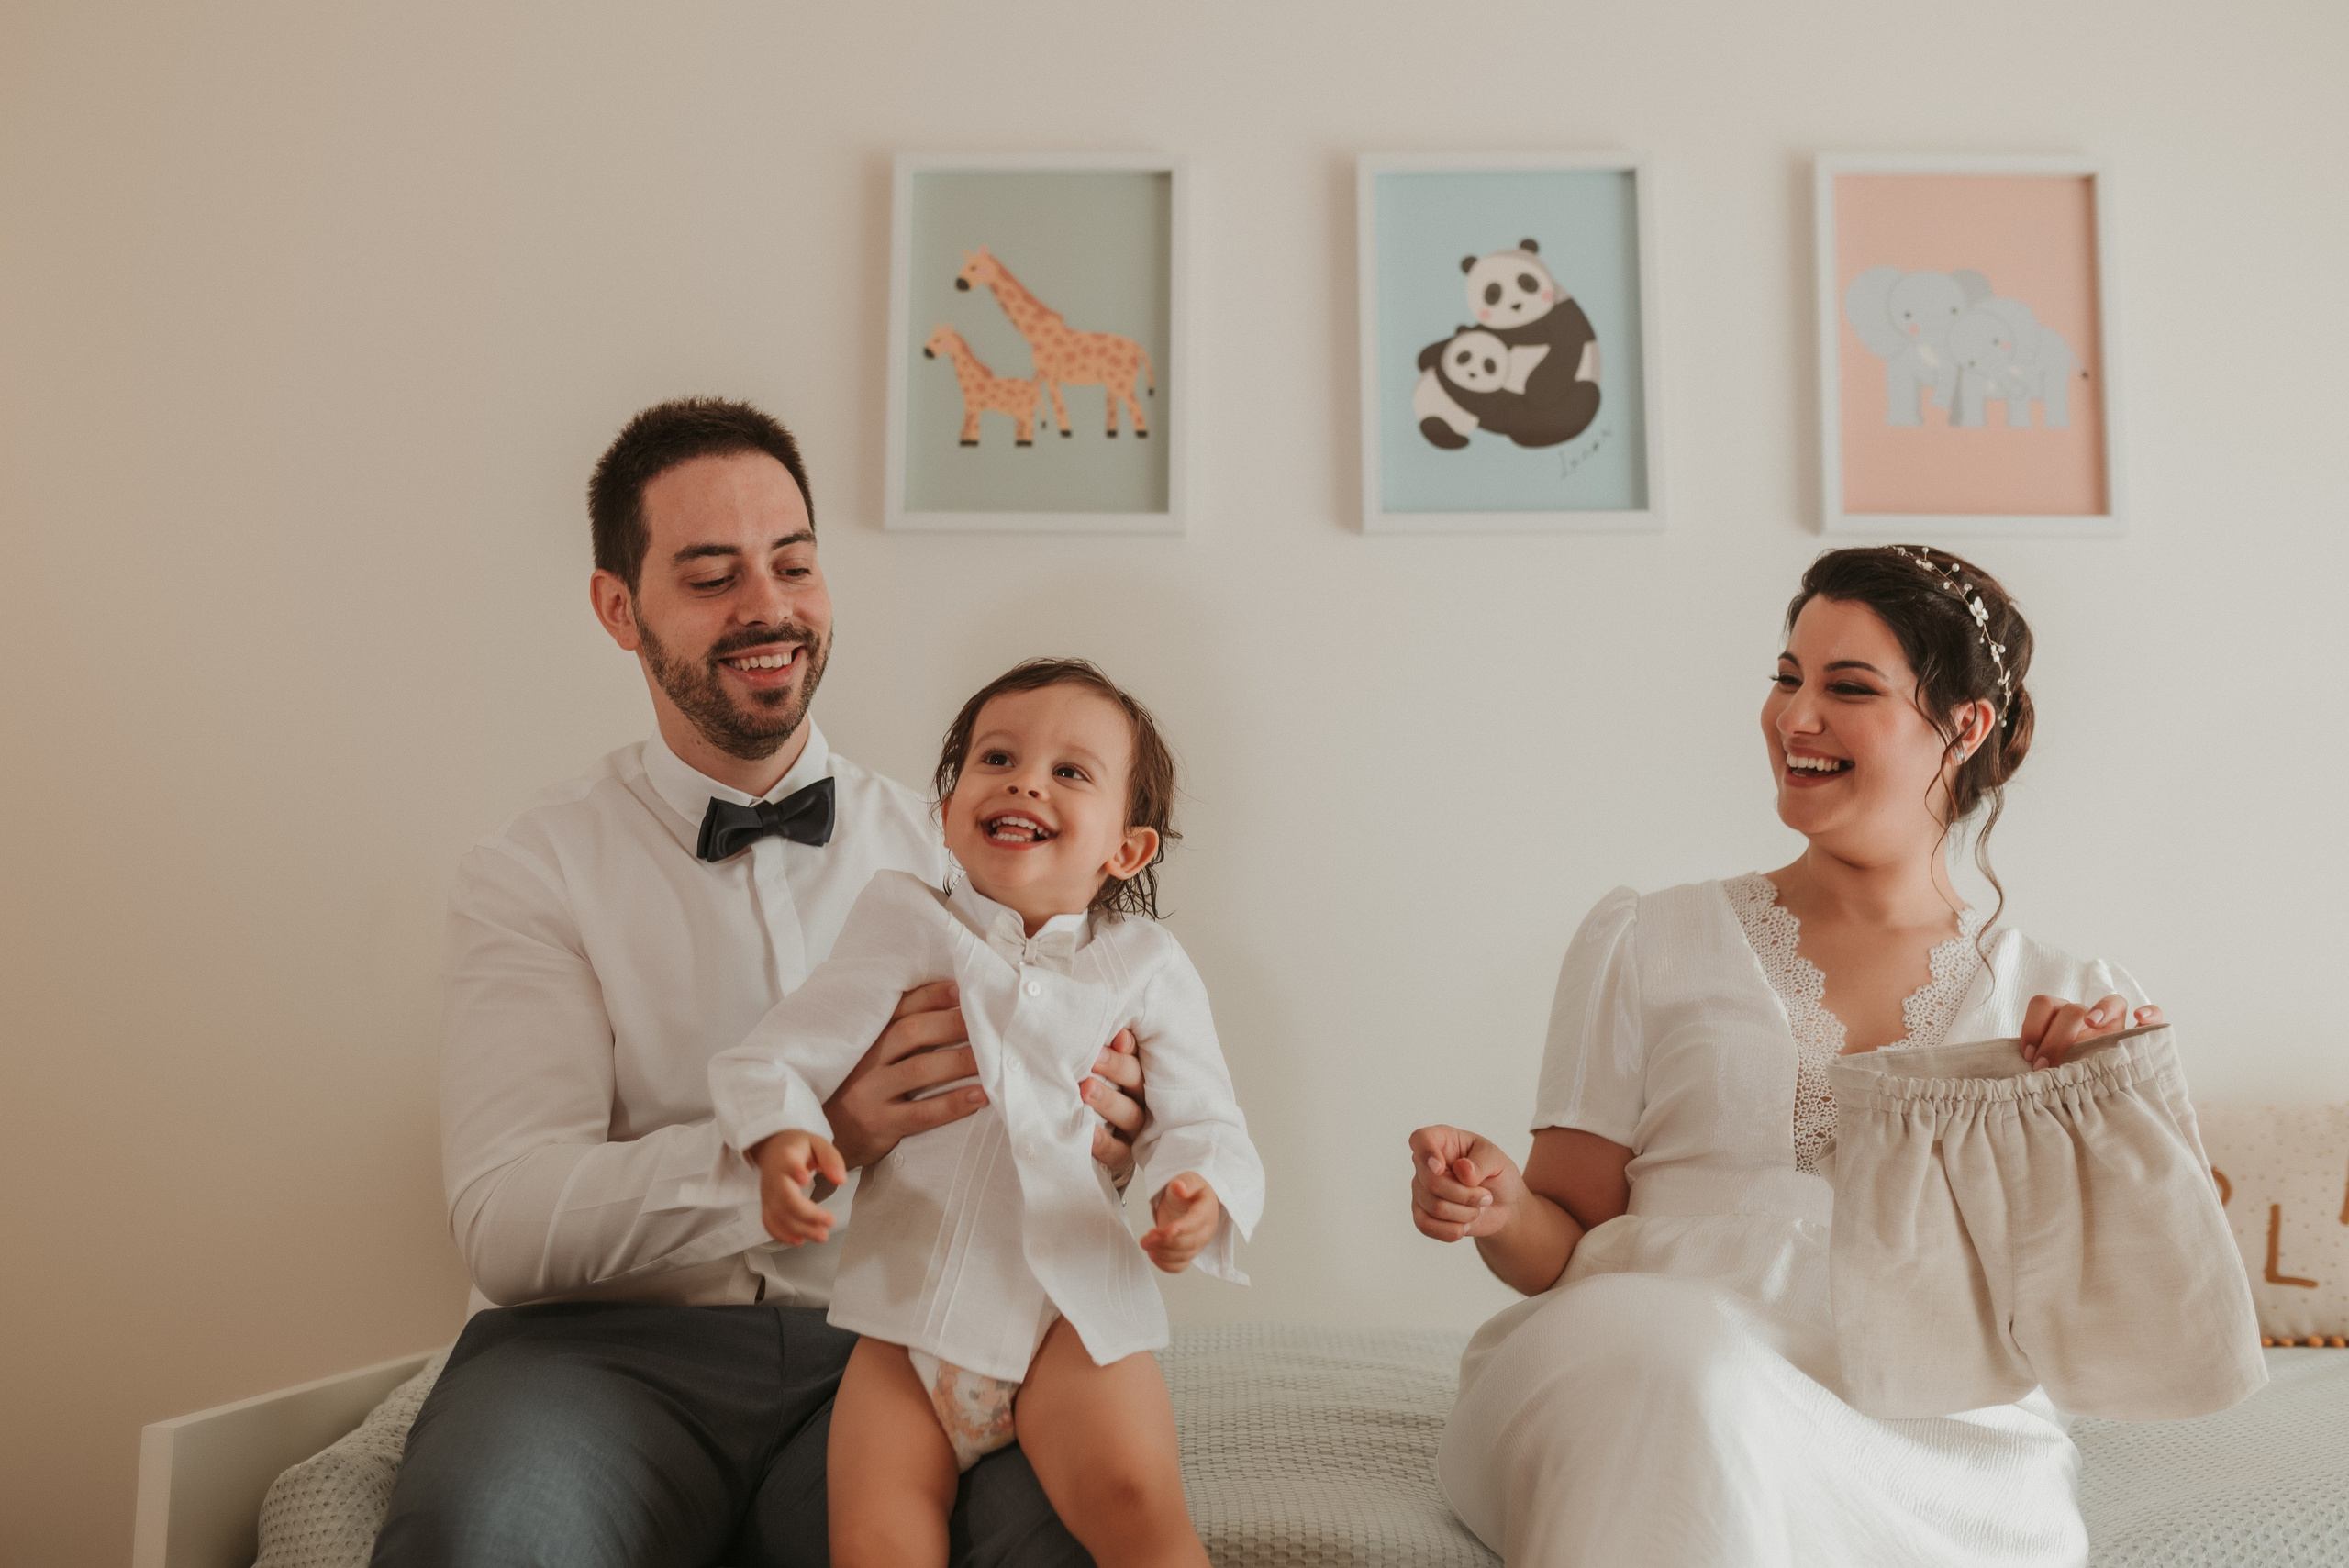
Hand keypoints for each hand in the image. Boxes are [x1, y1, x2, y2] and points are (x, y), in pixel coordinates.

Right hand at [749, 1129, 847, 1245]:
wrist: (772, 1149)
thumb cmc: (800, 1147)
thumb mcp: (818, 1144)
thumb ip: (831, 1159)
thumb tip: (841, 1180)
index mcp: (787, 1157)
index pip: (787, 1164)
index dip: (793, 1172)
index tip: (805, 1179)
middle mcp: (774, 1177)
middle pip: (785, 1198)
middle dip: (807, 1214)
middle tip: (831, 1221)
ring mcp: (768, 1193)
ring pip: (779, 1215)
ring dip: (800, 1229)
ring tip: (823, 1236)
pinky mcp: (766, 1205)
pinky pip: (769, 1223)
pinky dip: (782, 1235)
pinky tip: (800, 1240)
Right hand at [822, 981, 986, 1173]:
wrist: (819, 1140)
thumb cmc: (853, 1091)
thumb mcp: (863, 1058)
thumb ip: (892, 1036)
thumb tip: (946, 1006)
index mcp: (863, 1039)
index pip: (899, 1008)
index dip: (932, 996)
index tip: (963, 988)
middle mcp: (864, 1061)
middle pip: (912, 1032)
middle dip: (952, 1023)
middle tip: (987, 1021)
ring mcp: (870, 1093)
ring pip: (920, 1070)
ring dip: (960, 1061)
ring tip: (993, 1058)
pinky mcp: (879, 1125)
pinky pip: (922, 1113)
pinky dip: (954, 1103)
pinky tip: (980, 1096)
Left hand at [1082, 1028, 1146, 1184]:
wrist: (1084, 1143)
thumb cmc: (1083, 1092)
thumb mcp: (1090, 1068)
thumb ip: (1096, 1050)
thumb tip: (1092, 1025)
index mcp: (1134, 1074)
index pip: (1138, 1055)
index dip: (1129, 1047)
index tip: (1117, 1036)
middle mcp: (1140, 1100)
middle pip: (1136, 1081)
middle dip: (1116, 1068)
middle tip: (1093, 1058)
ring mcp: (1133, 1130)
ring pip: (1130, 1114)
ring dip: (1109, 1101)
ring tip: (1086, 1089)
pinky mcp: (1122, 1157)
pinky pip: (1117, 1151)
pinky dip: (1104, 1142)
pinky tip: (1090, 1132)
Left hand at [1140, 1173, 1219, 1271]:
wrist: (1189, 1200)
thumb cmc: (1190, 1191)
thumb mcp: (1189, 1179)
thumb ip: (1186, 1183)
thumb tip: (1180, 1187)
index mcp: (1207, 1211)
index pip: (1197, 1222)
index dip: (1183, 1227)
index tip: (1168, 1229)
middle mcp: (1205, 1231)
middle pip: (1189, 1243)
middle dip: (1167, 1242)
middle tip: (1148, 1236)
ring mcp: (1197, 1244)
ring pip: (1183, 1256)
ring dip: (1162, 1253)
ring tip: (1146, 1242)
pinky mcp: (1187, 1253)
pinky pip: (1179, 1266)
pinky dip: (1165, 1264)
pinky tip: (1152, 1254)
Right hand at [1409, 1125, 1523, 1243]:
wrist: (1503, 1206)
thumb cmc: (1498, 1175)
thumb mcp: (1498, 1161)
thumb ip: (1482, 1162)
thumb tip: (1462, 1170)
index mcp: (1443, 1141)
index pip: (1420, 1139)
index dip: (1426, 1153)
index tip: (1441, 1167)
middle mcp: (1426, 1164)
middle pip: (1432, 1182)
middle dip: (1466, 1195)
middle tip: (1486, 1195)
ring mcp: (1421, 1189)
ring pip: (1434, 1207)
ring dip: (1465, 1213)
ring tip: (1478, 1207)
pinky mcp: (1422, 1214)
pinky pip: (1425, 1225)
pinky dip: (1451, 1230)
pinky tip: (1465, 1224)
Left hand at [2020, 994, 2164, 1067]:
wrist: (2100, 1094)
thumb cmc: (2065, 1080)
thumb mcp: (2046, 1072)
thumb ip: (2035, 1065)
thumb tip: (2016, 1077)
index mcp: (2061, 1020)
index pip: (2044, 1004)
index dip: (2033, 1026)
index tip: (2027, 1054)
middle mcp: (2088, 1019)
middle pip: (2072, 1010)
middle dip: (2055, 1037)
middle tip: (2043, 1066)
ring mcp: (2117, 1026)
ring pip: (2112, 1002)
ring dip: (2100, 1010)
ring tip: (2093, 1023)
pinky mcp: (2142, 1036)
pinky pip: (2153, 1015)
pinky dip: (2150, 1013)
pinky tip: (2141, 1018)